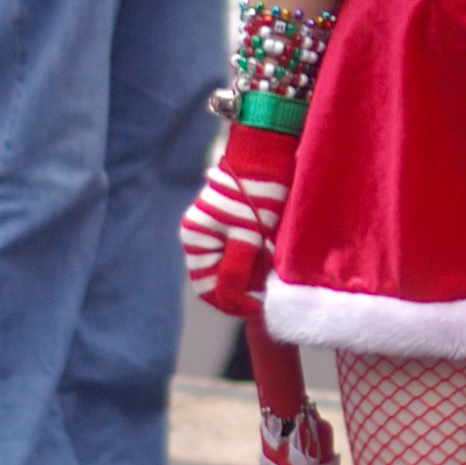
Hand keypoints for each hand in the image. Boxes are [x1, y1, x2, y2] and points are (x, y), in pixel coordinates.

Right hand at [180, 124, 297, 316]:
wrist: (266, 159)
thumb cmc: (256, 196)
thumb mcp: (248, 236)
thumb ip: (236, 271)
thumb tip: (231, 302)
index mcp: (196, 241)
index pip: (209, 289)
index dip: (234, 303)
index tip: (260, 305)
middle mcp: (198, 238)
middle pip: (219, 281)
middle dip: (245, 286)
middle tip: (269, 279)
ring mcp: (212, 232)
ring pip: (231, 270)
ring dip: (251, 273)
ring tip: (269, 259)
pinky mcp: (229, 227)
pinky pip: (238, 255)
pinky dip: (253, 260)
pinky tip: (268, 250)